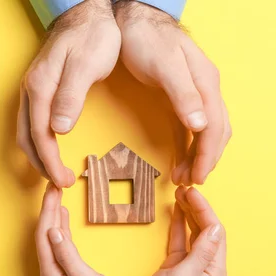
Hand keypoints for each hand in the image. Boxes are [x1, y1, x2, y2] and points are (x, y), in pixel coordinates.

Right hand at [18, 0, 120, 187]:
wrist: (89, 12)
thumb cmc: (92, 35)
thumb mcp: (86, 64)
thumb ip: (71, 96)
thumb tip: (58, 129)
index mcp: (40, 86)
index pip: (39, 134)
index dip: (49, 160)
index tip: (62, 179)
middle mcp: (31, 90)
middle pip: (26, 137)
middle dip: (41, 164)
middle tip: (59, 183)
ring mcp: (32, 90)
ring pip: (25, 132)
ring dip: (37, 156)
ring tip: (54, 172)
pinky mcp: (39, 89)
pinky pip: (30, 123)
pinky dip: (38, 143)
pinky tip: (50, 148)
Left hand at [36, 184, 130, 275]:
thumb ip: (69, 257)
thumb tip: (54, 232)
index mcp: (52, 274)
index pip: (44, 235)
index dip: (47, 210)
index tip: (52, 189)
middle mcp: (49, 273)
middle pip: (44, 234)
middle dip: (48, 208)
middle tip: (54, 185)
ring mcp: (56, 274)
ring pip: (50, 239)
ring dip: (53, 216)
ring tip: (57, 195)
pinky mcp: (65, 275)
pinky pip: (59, 247)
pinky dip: (61, 230)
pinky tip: (63, 220)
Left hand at [115, 2, 231, 184]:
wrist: (133, 18)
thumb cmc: (147, 39)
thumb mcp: (165, 66)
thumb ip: (183, 95)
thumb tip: (200, 126)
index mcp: (205, 83)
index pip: (214, 127)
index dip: (208, 155)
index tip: (198, 177)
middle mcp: (204, 88)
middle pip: (215, 131)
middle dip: (205, 159)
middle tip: (189, 182)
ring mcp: (193, 92)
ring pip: (205, 130)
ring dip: (197, 154)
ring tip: (182, 176)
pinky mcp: (179, 94)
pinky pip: (190, 125)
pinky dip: (187, 144)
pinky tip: (179, 157)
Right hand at [129, 186, 226, 275]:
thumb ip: (199, 252)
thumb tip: (215, 228)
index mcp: (213, 271)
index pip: (214, 233)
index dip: (204, 211)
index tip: (191, 193)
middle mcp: (206, 267)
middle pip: (205, 230)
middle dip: (197, 208)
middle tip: (184, 189)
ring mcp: (190, 266)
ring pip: (193, 232)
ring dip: (187, 213)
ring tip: (180, 194)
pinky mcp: (175, 266)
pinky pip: (180, 240)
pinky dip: (178, 225)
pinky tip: (175, 211)